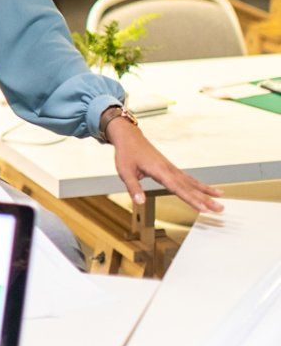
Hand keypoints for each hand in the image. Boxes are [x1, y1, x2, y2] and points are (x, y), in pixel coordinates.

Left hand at [107, 120, 222, 212]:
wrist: (129, 137)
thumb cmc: (126, 153)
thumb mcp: (124, 171)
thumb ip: (133, 187)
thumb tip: (139, 202)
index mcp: (159, 171)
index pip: (178, 188)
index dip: (191, 199)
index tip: (203, 208)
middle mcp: (169, 169)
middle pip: (190, 187)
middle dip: (206, 199)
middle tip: (220, 208)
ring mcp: (171, 168)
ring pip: (192, 182)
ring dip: (206, 192)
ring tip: (221, 199)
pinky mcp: (171, 168)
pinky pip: (188, 178)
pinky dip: (199, 185)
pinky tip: (207, 190)